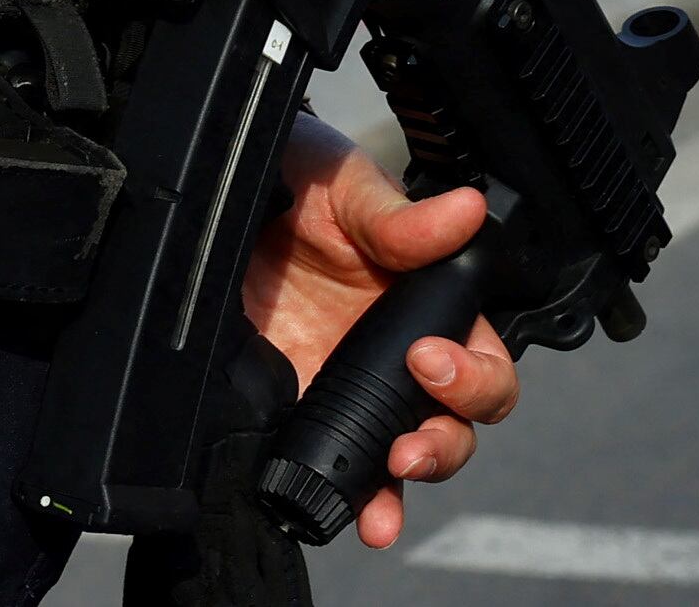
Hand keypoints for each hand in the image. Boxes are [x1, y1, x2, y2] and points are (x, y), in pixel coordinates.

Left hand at [239, 118, 521, 551]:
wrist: (216, 203)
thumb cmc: (297, 178)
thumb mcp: (342, 187)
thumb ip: (396, 214)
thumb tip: (465, 209)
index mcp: (428, 299)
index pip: (483, 354)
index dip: (472, 372)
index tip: (425, 358)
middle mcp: (400, 352)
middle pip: (458, 420)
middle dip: (446, 442)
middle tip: (409, 445)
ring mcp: (354, 388)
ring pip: (408, 456)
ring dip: (405, 486)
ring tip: (383, 509)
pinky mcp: (304, 411)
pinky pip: (342, 468)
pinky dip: (355, 501)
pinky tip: (355, 520)